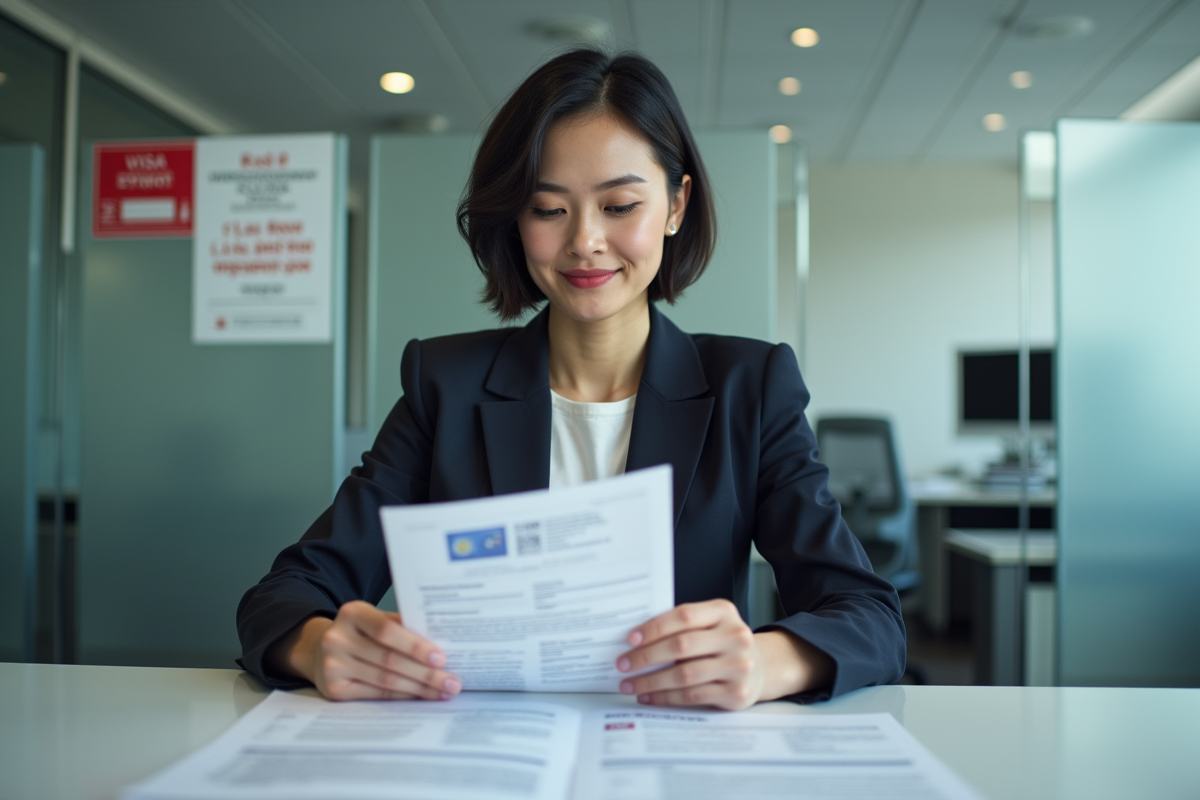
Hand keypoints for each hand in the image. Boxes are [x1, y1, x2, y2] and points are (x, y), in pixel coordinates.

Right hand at [276, 601, 462, 701]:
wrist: (319, 650)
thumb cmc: (360, 632)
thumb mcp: (375, 618)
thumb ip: (402, 626)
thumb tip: (442, 642)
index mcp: (352, 613)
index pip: (386, 630)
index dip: (415, 646)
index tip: (441, 658)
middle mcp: (337, 638)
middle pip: (389, 660)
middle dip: (426, 674)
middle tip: (452, 682)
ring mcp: (333, 666)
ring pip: (385, 681)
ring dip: (419, 689)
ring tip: (443, 692)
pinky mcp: (334, 690)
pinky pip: (376, 695)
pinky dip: (402, 697)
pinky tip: (421, 696)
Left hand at [615, 599, 832, 709]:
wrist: (761, 668)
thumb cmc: (724, 643)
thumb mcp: (711, 624)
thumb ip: (683, 626)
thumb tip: (636, 639)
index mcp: (724, 612)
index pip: (684, 616)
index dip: (654, 627)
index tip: (631, 638)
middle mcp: (735, 637)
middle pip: (681, 646)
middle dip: (646, 657)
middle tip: (623, 664)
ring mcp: (738, 666)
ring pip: (684, 675)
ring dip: (651, 682)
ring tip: (630, 685)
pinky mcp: (736, 693)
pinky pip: (692, 696)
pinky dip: (665, 698)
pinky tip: (649, 697)